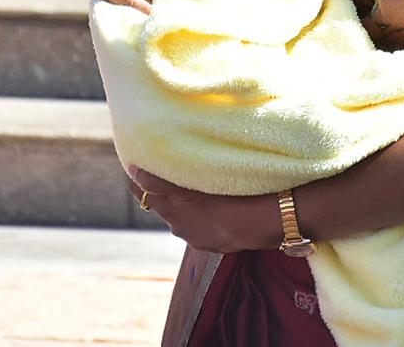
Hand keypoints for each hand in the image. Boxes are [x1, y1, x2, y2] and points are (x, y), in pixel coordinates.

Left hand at [127, 167, 281, 252]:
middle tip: (172, 163)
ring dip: (185, 201)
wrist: (270, 222)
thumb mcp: (196, 186)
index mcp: (171, 211)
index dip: (140, 177)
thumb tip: (133, 172)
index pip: (142, 191)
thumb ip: (162, 183)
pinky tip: (217, 203)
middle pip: (162, 203)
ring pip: (183, 214)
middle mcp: (179, 227)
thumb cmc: (233, 196)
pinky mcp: (215, 244)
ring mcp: (197, 237)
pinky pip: (201, 224)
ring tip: (198, 182)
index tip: (143, 159)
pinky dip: (203, 214)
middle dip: (163, 187)